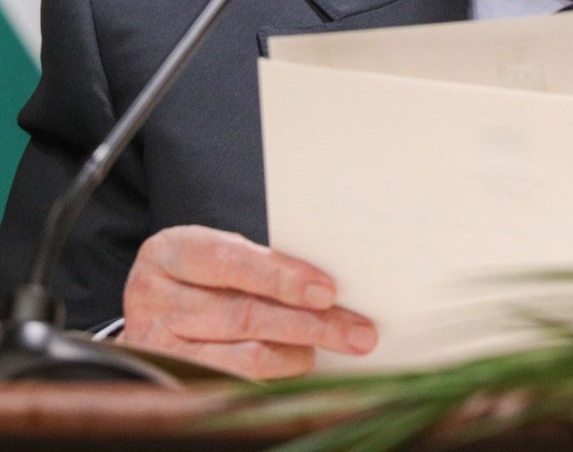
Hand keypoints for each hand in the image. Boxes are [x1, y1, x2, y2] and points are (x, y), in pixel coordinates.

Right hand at [118, 225, 377, 377]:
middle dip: (309, 323)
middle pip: (243, 314)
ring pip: (242, 355)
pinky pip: (234, 382)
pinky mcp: (170, 380)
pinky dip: (277, 374)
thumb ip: (261, 263)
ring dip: (299, 352)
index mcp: (170, 252)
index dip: (282, 277)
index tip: (329, 291)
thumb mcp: (220, 252)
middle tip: (358, 331)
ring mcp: (156, 346)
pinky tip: (304, 364)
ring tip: (337, 345)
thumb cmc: (202, 269)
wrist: (152, 301)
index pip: (231, 262)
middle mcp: (154, 299)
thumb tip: (330, 286)